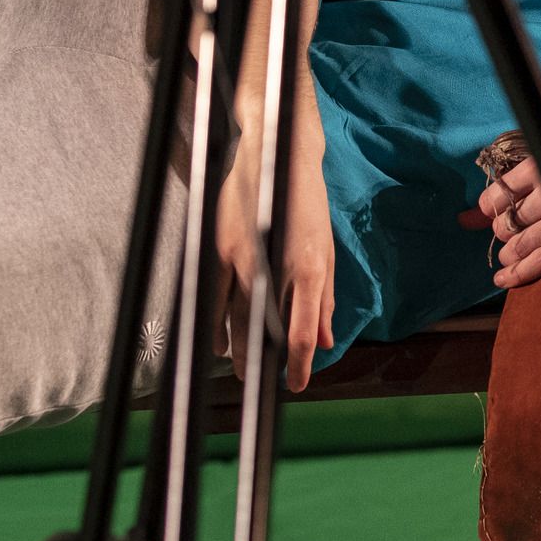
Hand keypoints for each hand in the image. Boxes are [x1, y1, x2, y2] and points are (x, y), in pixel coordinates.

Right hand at [213, 99, 336, 392]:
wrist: (275, 156)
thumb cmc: (306, 203)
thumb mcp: (326, 250)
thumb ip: (324, 299)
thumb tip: (327, 340)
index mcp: (309, 268)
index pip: (303, 331)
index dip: (300, 364)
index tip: (296, 384)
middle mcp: (274, 266)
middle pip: (262, 330)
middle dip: (260, 363)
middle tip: (258, 384)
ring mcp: (242, 257)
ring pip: (234, 317)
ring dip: (235, 348)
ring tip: (237, 367)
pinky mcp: (219, 247)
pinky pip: (213, 296)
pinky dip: (215, 322)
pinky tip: (217, 339)